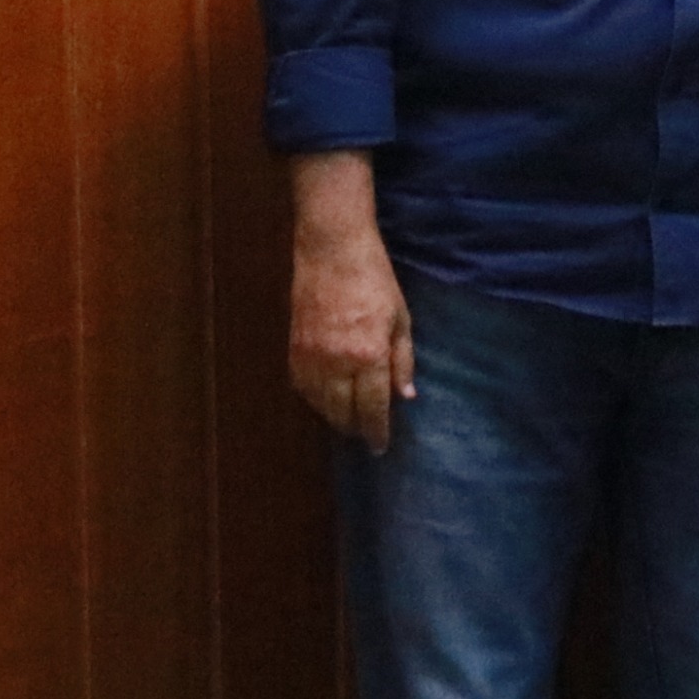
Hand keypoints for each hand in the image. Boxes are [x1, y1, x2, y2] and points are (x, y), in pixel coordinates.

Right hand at [287, 152, 411, 454]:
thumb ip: (403, 360)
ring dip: (334, 417)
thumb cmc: (376, 281)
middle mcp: (337, 362)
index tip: (380, 447)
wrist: (332, 251)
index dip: (377, 432)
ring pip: (319, 404)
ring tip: (347, 422)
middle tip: (366, 436)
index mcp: (369, 355)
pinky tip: (324, 400)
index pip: (373, 408)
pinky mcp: (293, 347)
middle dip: (356, 429)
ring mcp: (311, 356)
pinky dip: (313, 399)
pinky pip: (301, 387)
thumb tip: (405, 396)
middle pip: (343, 412)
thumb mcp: (401, 319)